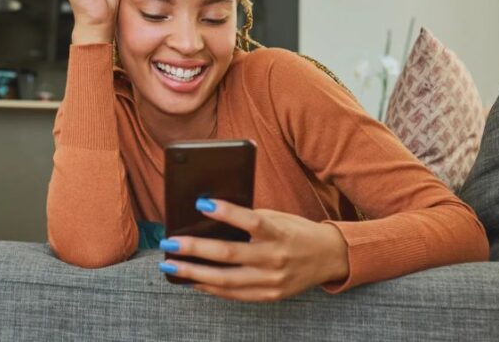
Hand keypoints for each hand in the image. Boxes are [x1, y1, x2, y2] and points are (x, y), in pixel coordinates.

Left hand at [158, 199, 349, 301]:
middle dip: (194, 249)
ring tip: (171, 265)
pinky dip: (209, 287)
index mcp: (279, 232)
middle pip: (229, 254)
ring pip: (226, 280)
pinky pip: (234, 294)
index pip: (250, 221)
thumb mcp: (278, 217)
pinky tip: (191, 280)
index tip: (200, 203)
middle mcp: (276, 258)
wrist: (328, 257)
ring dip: (194, 273)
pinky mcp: (269, 296)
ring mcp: (272, 281)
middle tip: (170, 242)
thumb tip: (209, 217)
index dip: (226, 212)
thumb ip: (249, 219)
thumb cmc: (296, 231)